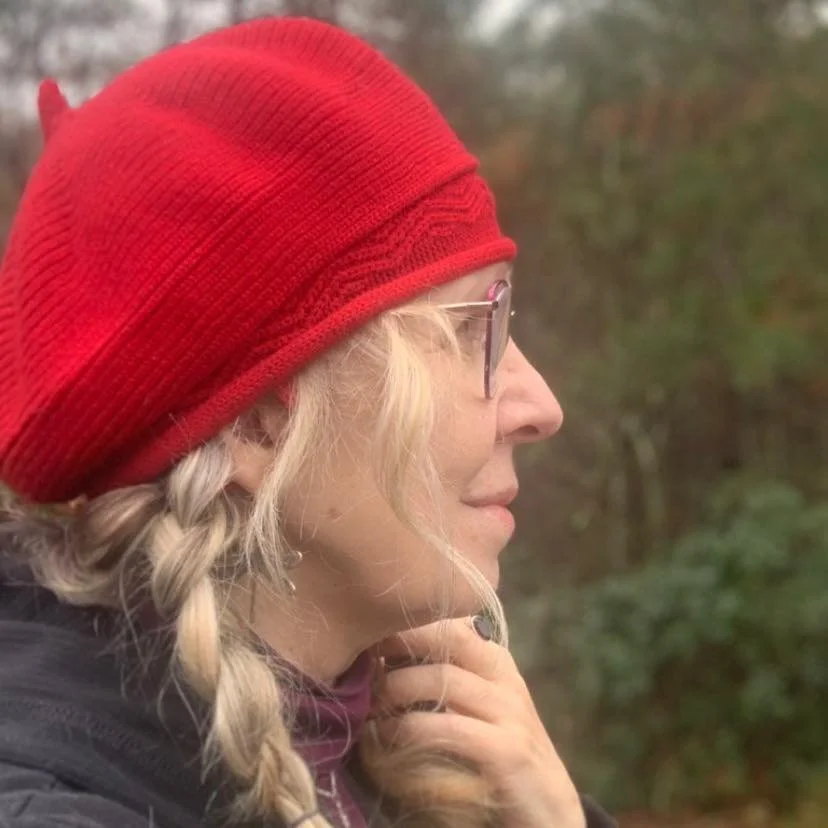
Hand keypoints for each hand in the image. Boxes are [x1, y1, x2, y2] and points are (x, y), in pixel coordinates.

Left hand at [370, 618, 586, 827]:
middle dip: (401, 642)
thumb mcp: (474, 707)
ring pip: (444, 679)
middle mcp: (505, 677)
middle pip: (450, 638)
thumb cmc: (497, 753)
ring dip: (397, 689)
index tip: (368, 634)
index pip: (451, 621)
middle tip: (361, 659)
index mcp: (495, 661)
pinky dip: (409, 729)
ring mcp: (510, 712)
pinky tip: (384, 737)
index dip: (407, 623)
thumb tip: (383, 654)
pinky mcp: (506, 750)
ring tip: (368, 704)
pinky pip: (448, 728)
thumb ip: (444, 677)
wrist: (548, 810)